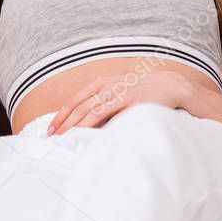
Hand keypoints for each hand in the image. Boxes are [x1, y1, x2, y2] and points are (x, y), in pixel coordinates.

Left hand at [47, 69, 188, 134]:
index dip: (62, 114)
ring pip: (93, 110)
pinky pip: (112, 116)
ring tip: (67, 137)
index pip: (76, 99)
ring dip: (78, 125)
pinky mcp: (132, 103)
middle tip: (53, 136)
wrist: (170, 85)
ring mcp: (121, 94)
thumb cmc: (142, 91)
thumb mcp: (118, 90)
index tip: (51, 128)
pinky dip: (100, 126)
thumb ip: (102, 102)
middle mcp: (109, 86)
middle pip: (81, 106)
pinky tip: (91, 136)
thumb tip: (83, 122)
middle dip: (65, 122)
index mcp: (103, 83)